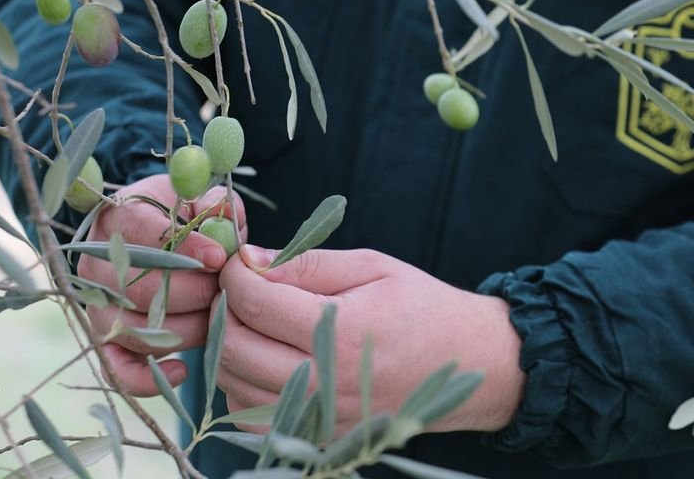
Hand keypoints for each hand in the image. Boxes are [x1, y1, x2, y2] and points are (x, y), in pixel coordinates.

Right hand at [78, 174, 246, 396]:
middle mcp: (96, 263)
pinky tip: (182, 369)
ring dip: (184, 330)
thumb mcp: (201, 201)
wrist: (168, 242)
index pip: (143, 232)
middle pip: (139, 288)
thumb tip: (217, 218)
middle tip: (223, 290)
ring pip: (134, 330)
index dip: (185, 248)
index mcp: (117, 218)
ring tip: (214, 318)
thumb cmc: (188, 221)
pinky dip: (148, 378)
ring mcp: (97, 305)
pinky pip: (117, 369)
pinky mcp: (104, 340)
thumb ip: (213, 204)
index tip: (219, 257)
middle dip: (194, 293)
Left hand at [216, 246, 524, 435]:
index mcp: (344, 332)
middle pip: (234, 348)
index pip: (256, 302)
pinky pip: (250, 415)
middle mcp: (327, 382)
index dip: (235, 275)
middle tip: (239, 288)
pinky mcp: (318, 435)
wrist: (469, 364)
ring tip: (252, 319)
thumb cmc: (422, 306)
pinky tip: (263, 357)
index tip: (238, 260)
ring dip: (228, 346)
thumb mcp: (373, 267)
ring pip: (233, 384)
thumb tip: (251, 259)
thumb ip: (310, 263)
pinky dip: (241, 384)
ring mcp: (320, 417)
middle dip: (224, 310)